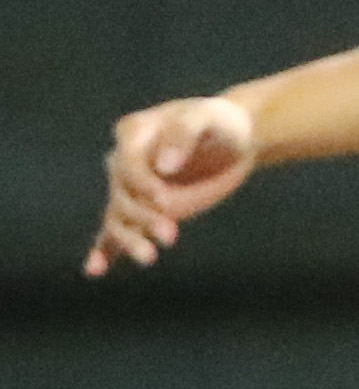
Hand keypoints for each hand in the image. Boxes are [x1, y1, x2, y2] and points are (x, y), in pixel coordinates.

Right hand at [87, 96, 262, 274]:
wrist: (233, 138)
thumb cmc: (218, 122)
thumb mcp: (207, 117)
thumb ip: (184, 134)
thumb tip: (163, 167)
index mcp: (134, 134)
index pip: (127, 164)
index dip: (143, 184)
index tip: (166, 201)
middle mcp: (124, 161)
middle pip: (122, 195)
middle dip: (143, 217)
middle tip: (171, 235)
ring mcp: (132, 188)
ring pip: (118, 217)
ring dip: (128, 240)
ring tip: (149, 258)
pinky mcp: (143, 209)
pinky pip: (115, 230)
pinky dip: (104, 250)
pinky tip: (94, 270)